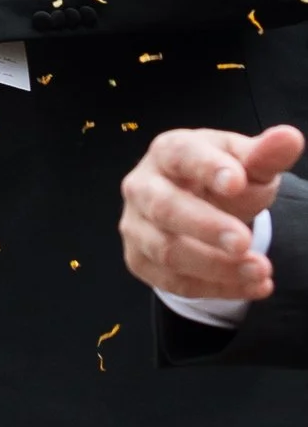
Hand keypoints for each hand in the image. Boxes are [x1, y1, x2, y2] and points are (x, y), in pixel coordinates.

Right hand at [120, 122, 302, 302]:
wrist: (196, 205)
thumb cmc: (222, 178)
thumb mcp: (247, 163)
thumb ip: (266, 154)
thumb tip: (290, 138)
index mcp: (168, 152)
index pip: (182, 155)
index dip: (208, 168)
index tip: (237, 182)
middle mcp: (142, 186)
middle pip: (165, 207)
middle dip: (206, 226)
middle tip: (245, 241)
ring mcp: (136, 226)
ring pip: (167, 251)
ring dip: (216, 266)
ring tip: (260, 270)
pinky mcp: (140, 260)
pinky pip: (174, 282)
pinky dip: (217, 288)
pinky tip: (253, 286)